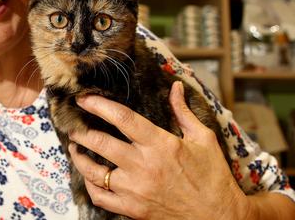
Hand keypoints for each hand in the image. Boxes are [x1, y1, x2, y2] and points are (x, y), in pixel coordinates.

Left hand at [68, 81, 251, 219]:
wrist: (220, 217)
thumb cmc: (213, 177)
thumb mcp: (203, 139)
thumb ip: (183, 111)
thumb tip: (176, 86)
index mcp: (161, 145)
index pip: (122, 118)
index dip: (99, 106)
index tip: (84, 100)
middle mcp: (144, 166)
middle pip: (100, 142)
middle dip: (81, 130)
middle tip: (74, 124)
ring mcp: (135, 190)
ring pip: (93, 171)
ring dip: (79, 156)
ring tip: (76, 147)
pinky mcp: (132, 209)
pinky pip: (100, 197)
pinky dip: (90, 184)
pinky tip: (89, 175)